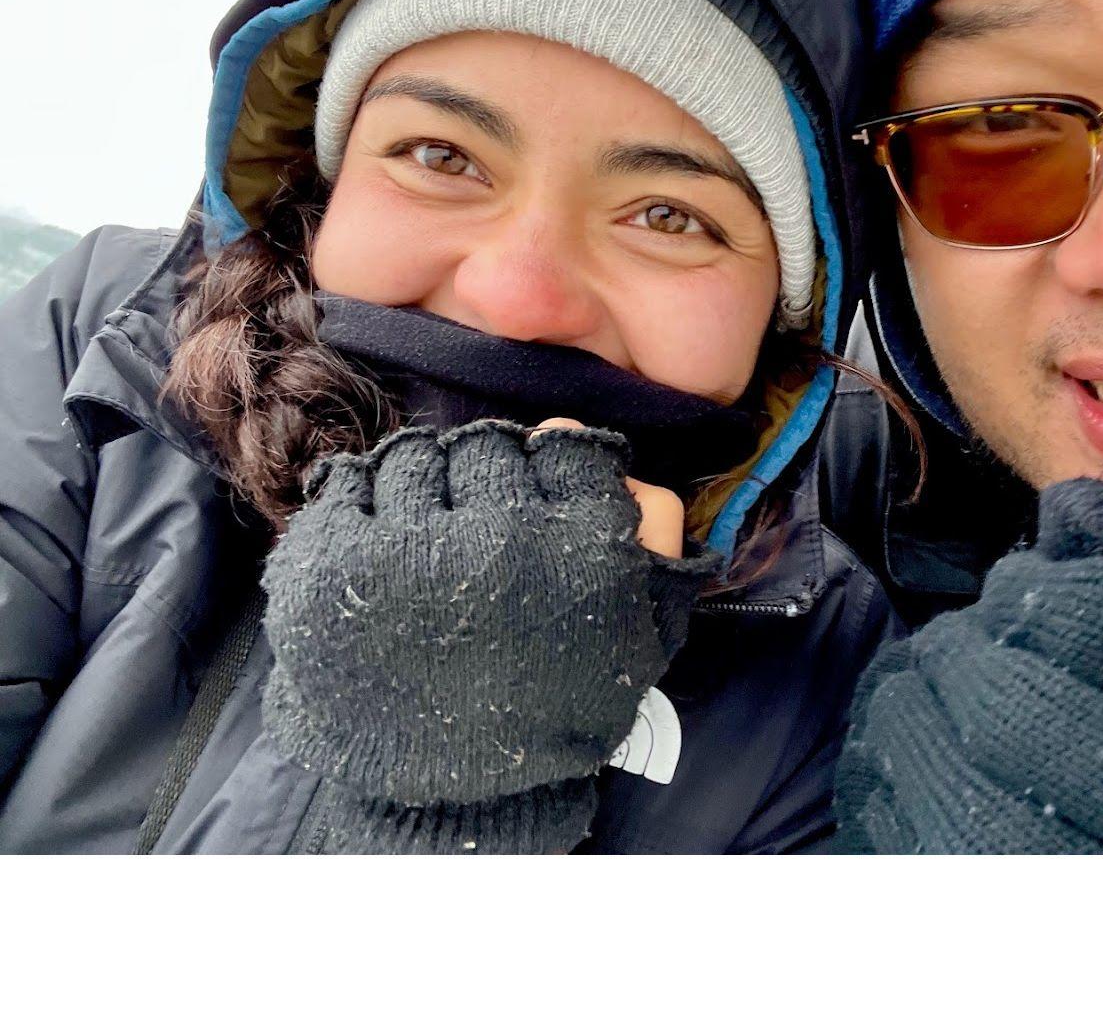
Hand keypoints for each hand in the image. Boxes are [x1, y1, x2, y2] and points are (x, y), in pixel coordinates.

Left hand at [261, 420, 718, 811]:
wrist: (461, 794)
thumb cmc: (560, 699)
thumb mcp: (646, 626)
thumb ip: (648, 520)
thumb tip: (564, 429)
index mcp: (583, 549)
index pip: (563, 447)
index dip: (552, 473)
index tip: (538, 509)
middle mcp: (498, 543)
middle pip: (487, 448)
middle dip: (487, 481)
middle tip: (478, 532)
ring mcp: (408, 554)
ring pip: (416, 457)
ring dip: (424, 489)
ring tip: (426, 545)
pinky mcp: (334, 569)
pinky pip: (348, 483)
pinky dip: (360, 502)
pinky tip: (378, 544)